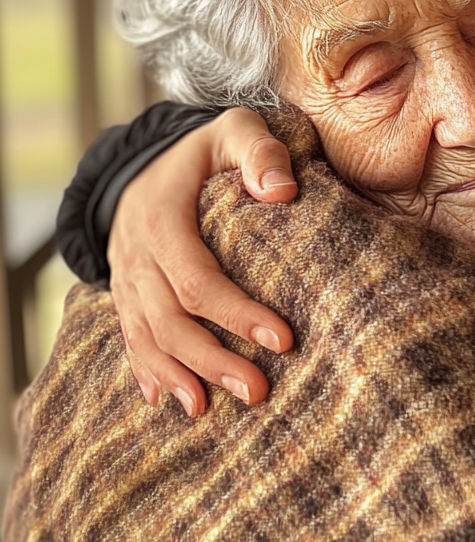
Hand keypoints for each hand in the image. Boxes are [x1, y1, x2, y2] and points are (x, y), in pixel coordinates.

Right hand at [109, 107, 297, 415]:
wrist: (147, 155)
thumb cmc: (207, 147)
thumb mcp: (236, 129)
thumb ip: (260, 152)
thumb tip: (282, 192)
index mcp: (162, 217)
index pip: (196, 277)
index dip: (236, 312)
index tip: (282, 339)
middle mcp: (136, 252)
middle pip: (168, 318)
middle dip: (211, 358)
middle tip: (257, 391)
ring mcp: (125, 275)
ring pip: (146, 335)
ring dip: (177, 374)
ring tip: (209, 411)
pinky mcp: (126, 290)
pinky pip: (129, 335)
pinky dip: (147, 370)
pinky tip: (167, 400)